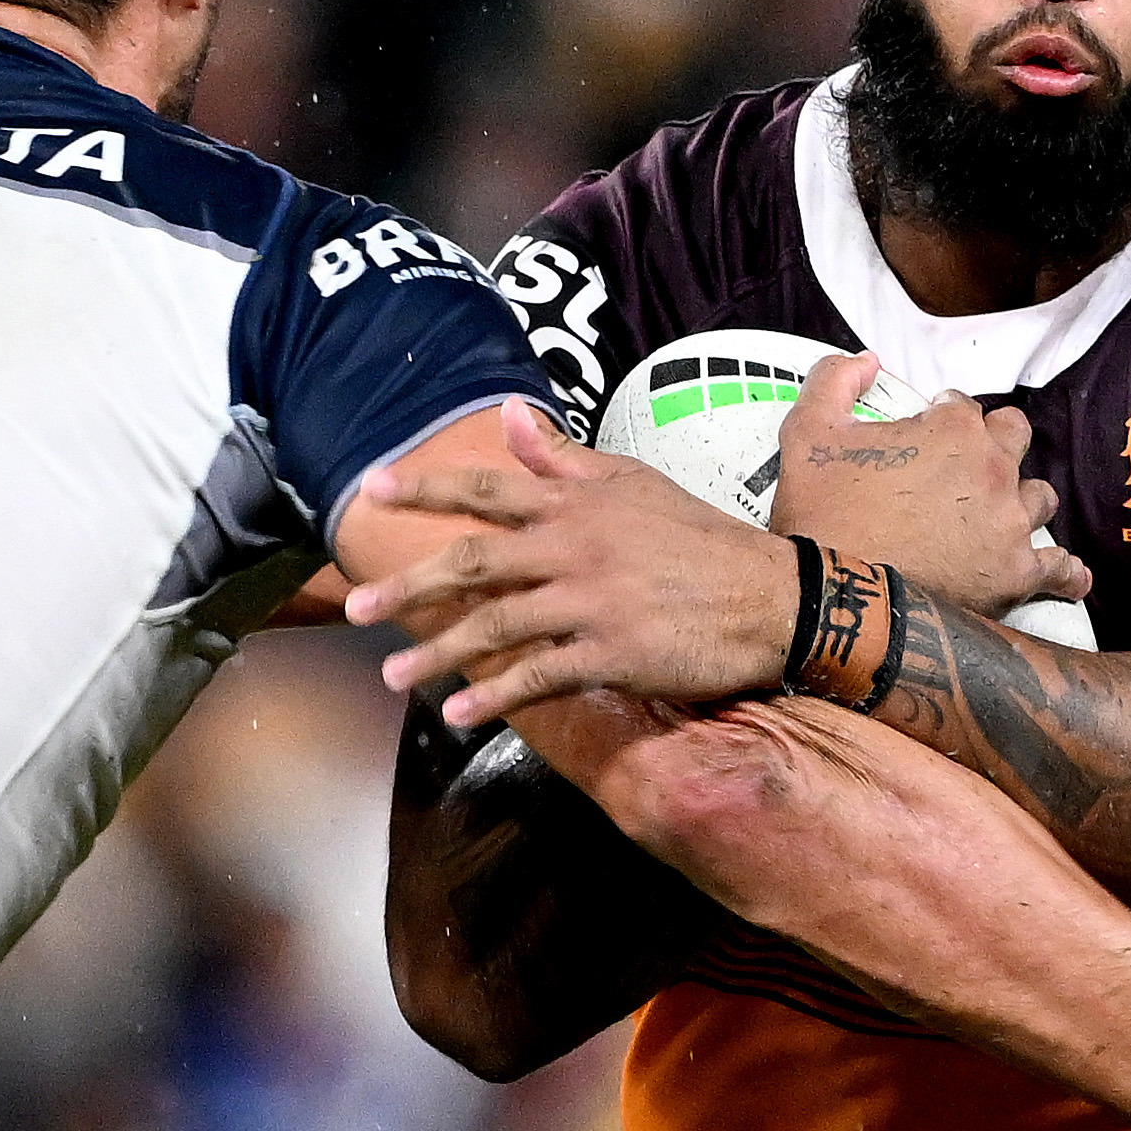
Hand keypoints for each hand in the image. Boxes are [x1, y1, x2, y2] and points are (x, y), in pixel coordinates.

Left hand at [351, 401, 802, 726]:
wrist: (773, 597)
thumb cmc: (701, 540)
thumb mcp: (635, 484)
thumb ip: (564, 458)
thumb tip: (508, 415)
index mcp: (577, 503)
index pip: (487, 488)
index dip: (425, 487)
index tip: (371, 490)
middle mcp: (575, 546)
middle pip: (473, 561)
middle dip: (409, 583)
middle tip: (357, 606)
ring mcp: (591, 600)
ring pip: (496, 624)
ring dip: (439, 652)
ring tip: (393, 678)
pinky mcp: (612, 652)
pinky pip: (539, 676)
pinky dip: (496, 697)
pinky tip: (459, 716)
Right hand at [765, 353, 1094, 619]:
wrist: (836, 599)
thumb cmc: (822, 516)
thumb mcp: (806, 433)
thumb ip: (834, 380)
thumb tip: (866, 361)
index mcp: (954, 429)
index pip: (963, 407)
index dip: (942, 420)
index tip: (924, 441)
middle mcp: (995, 470)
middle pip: (1014, 440)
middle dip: (994, 446)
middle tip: (963, 471)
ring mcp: (1010, 524)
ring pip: (1039, 498)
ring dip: (1022, 501)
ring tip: (1000, 518)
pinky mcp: (1016, 575)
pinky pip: (1059, 569)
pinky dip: (1065, 572)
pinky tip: (1068, 576)